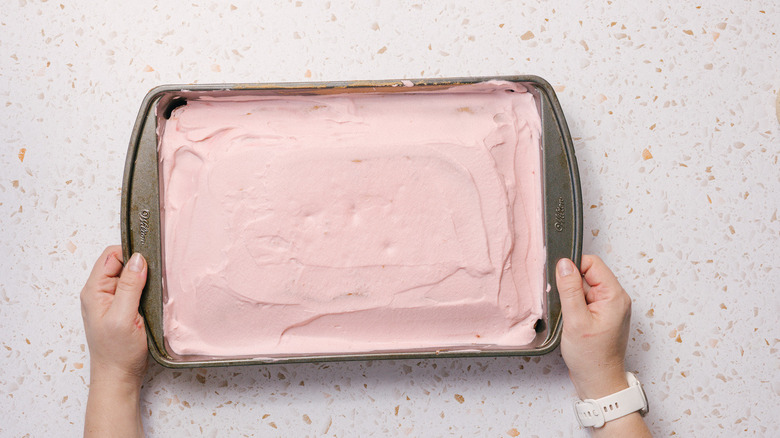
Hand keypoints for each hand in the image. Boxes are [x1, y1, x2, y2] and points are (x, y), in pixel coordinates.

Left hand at [81, 246, 147, 437]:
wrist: (119, 377)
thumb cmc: (117, 353)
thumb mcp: (124, 317)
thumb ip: (130, 286)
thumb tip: (138, 259)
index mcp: (94, 290)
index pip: (111, 255)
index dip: (131, 254)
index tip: (149, 261)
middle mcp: (101, 292)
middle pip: (122, 263)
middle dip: (140, 267)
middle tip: (155, 279)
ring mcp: (112, 300)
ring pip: (131, 276)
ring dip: (145, 280)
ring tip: (155, 291)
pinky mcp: (124, 308)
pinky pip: (136, 289)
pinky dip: (147, 291)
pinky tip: (154, 300)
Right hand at [556, 255, 630, 399]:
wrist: (599, 381)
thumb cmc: (592, 357)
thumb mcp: (576, 320)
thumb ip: (570, 289)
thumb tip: (564, 264)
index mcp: (614, 296)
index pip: (593, 263)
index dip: (573, 267)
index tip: (560, 281)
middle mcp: (616, 299)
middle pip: (588, 274)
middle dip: (571, 284)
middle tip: (565, 305)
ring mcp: (610, 307)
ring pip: (585, 287)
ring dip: (573, 297)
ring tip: (570, 316)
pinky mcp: (603, 315)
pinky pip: (586, 300)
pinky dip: (575, 306)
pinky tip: (572, 320)